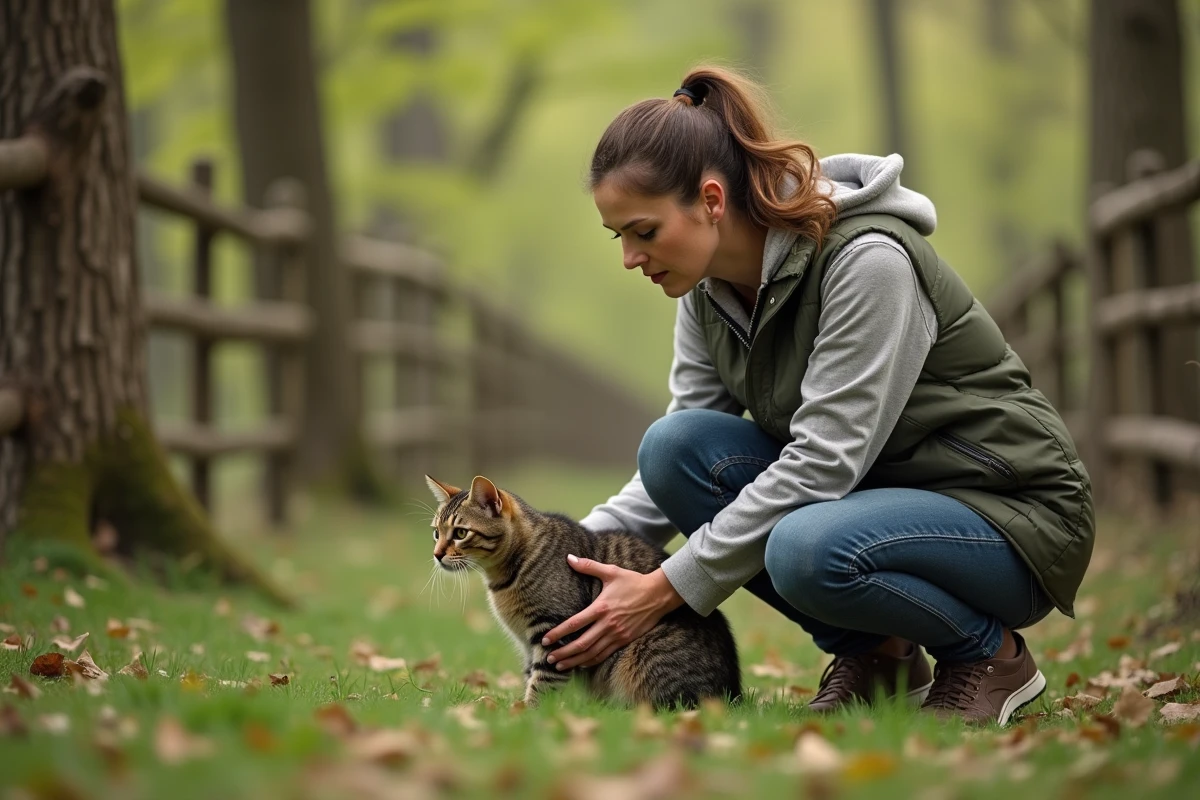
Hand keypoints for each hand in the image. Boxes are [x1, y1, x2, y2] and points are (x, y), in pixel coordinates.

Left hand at [542, 555, 684, 669]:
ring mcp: (617, 634)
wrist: (658, 594)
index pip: (575, 623)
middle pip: (581, 644)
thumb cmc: (633, 581)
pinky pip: (605, 654)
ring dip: (575, 661)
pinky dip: (591, 661)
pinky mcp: (625, 640)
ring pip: (592, 653)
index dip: (559, 633)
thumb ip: (588, 566)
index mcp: (601, 607)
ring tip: (560, 666)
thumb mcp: (611, 571)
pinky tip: (581, 664)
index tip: (545, 639)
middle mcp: (608, 624)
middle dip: (563, 653)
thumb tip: (569, 557)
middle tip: (549, 659)